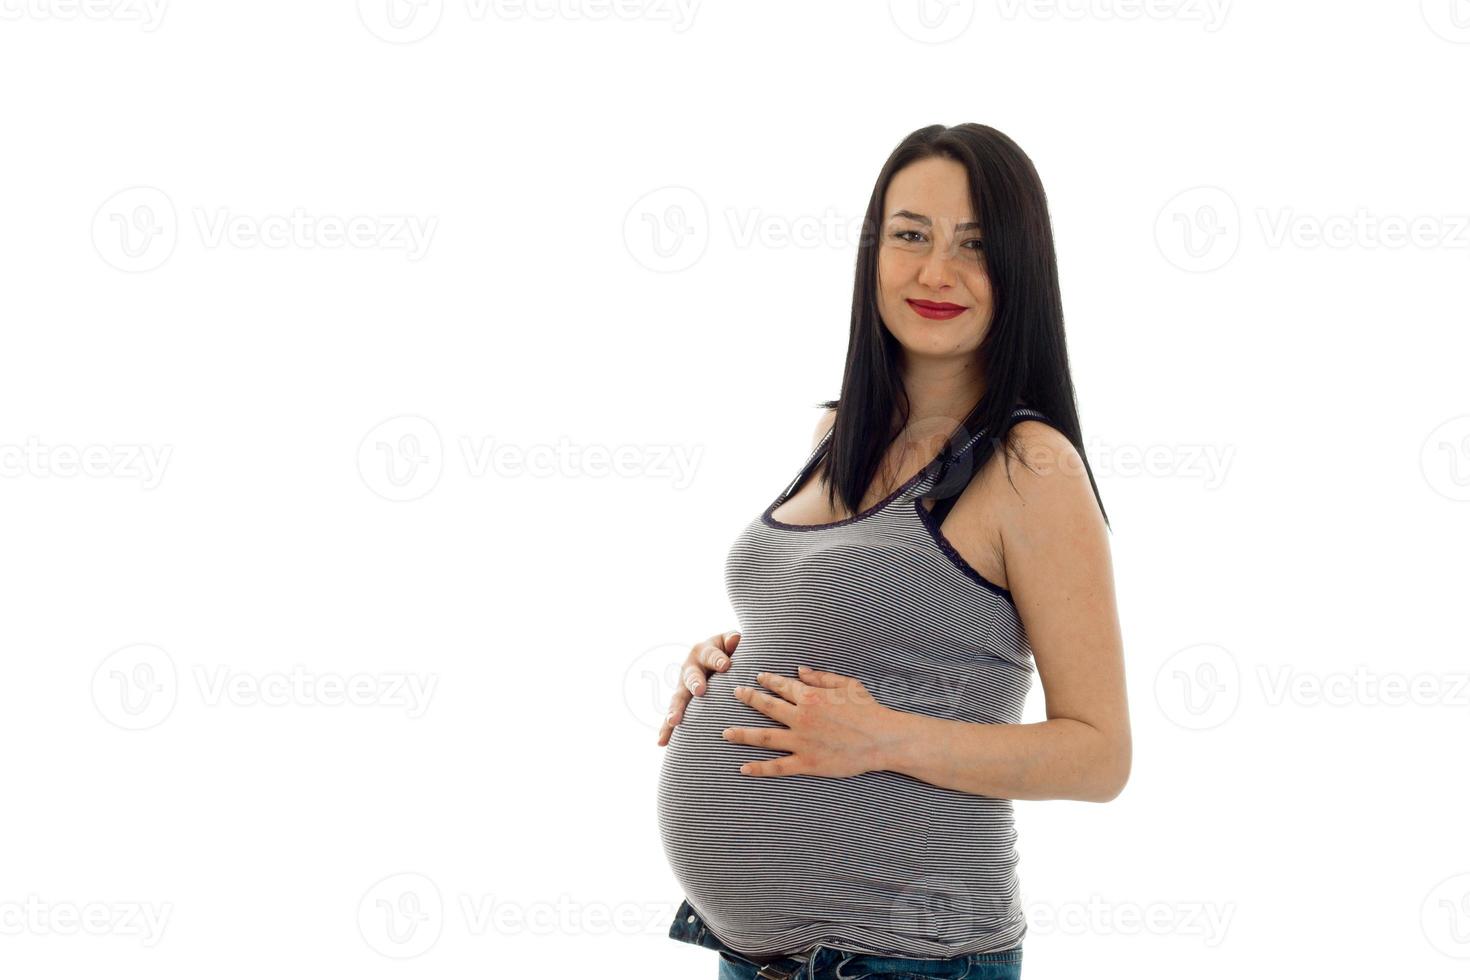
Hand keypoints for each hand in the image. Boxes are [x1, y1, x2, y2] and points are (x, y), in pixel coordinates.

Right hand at [655, 630, 739, 745]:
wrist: (718, 660)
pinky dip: (667, 729)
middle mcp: (689, 668)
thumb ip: (733, 641)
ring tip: (674, 721)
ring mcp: (683, 686)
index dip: (718, 659)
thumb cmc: (729, 650)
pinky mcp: (682, 703)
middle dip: (695, 683)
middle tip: (700, 691)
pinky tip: (662, 742)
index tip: (726, 666)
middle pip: (691, 676)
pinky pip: (673, 716)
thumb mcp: (730, 642)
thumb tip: (735, 640)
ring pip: (678, 698)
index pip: (711, 655)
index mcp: (703, 651)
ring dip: (675, 709)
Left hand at [722, 666, 893, 777]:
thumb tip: (799, 670)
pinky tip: (743, 768)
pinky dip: (759, 768)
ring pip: (765, 737)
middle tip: (735, 694)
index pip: (782, 686)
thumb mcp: (847, 685)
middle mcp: (801, 717)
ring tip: (725, 733)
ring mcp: (802, 741)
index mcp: (811, 697)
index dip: (768, 680)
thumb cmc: (868, 710)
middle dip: (749, 699)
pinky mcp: (808, 763)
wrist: (882, 739)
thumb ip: (821, 677)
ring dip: (743, 734)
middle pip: (767, 706)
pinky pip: (778, 766)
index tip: (758, 677)